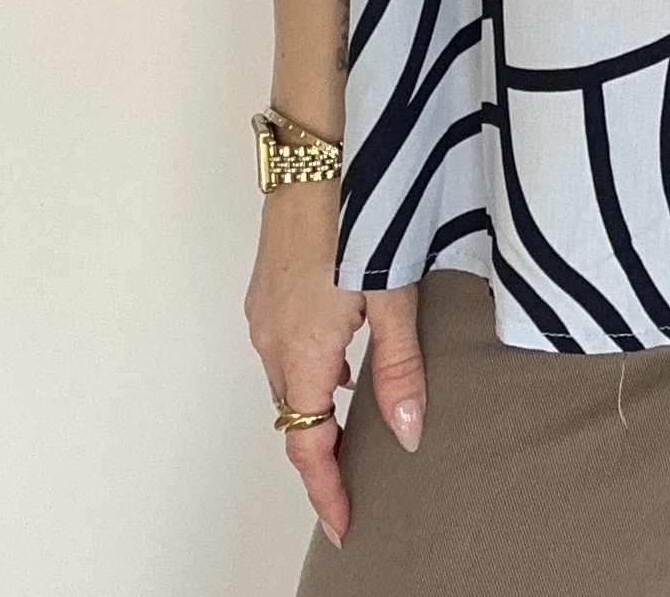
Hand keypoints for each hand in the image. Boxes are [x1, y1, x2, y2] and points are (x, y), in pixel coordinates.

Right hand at [243, 181, 426, 545]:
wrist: (317, 146)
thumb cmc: (357, 208)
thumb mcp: (393, 292)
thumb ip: (400, 366)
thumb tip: (406, 433)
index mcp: (301, 350)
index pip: (306, 444)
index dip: (326, 490)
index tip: (345, 524)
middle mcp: (270, 337)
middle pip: (294, 415)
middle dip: (323, 453)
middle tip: (361, 481)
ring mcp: (263, 309)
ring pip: (288, 379)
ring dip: (318, 405)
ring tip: (361, 421)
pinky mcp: (267, 285)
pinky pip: (284, 346)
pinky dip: (311, 367)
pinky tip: (347, 355)